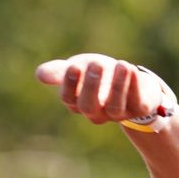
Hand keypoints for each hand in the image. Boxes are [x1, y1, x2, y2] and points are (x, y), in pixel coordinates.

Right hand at [35, 54, 173, 125]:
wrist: (132, 81)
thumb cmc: (101, 76)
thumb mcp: (80, 69)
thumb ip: (60, 72)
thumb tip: (39, 75)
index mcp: (79, 102)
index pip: (69, 99)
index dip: (70, 84)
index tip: (74, 67)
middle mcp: (98, 112)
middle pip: (89, 107)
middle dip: (91, 87)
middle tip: (95, 65)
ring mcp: (119, 113)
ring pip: (115, 107)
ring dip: (118, 86)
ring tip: (121, 64)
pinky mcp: (140, 108)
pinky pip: (137, 101)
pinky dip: (134, 85)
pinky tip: (131, 68)